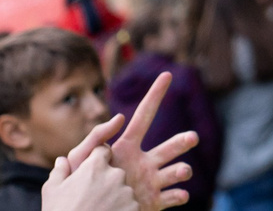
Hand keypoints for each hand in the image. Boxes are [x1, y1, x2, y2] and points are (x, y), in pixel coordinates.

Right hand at [42, 146, 138, 210]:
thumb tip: (62, 160)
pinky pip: (129, 204)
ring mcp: (126, 192)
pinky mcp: (134, 207)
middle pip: (113, 172)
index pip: (103, 150)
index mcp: (95, 167)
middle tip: (91, 198)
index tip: (90, 171)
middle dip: (105, 181)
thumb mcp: (52, 192)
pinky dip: (121, 209)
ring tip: (98, 210)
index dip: (97, 159)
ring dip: (113, 196)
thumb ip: (59, 171)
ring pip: (122, 189)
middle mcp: (115, 175)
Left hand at [61, 72, 197, 209]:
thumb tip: (120, 117)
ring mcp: (150, 183)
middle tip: (192, 138)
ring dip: (182, 170)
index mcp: (127, 149)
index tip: (166, 74)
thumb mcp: (81, 158)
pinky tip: (180, 195)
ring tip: (182, 172)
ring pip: (176, 171)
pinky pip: (173, 197)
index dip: (154, 95)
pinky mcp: (153, 202)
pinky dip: (180, 195)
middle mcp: (143, 163)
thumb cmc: (79, 188)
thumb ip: (96, 136)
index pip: (144, 117)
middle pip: (170, 147)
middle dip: (183, 141)